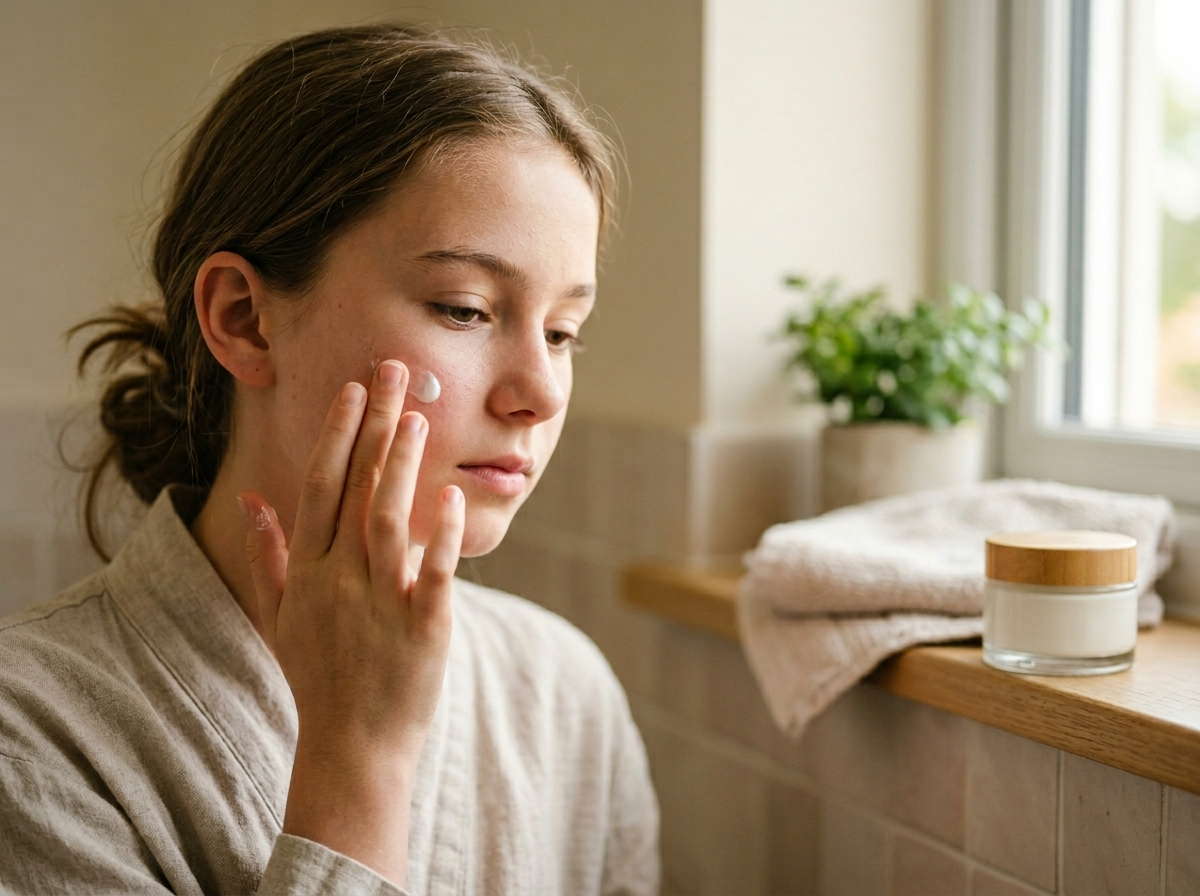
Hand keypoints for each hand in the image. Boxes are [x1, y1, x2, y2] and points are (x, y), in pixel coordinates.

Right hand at [238, 359, 463, 885]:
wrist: (351, 748)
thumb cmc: (318, 678)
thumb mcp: (280, 617)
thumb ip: (268, 556)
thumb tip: (251, 502)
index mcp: (307, 573)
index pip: (319, 487)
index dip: (338, 434)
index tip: (354, 389)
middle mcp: (338, 581)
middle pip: (355, 488)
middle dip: (376, 425)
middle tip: (396, 372)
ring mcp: (379, 604)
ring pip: (387, 519)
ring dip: (402, 465)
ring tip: (420, 416)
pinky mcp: (422, 628)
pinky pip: (432, 572)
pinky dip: (440, 534)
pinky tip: (450, 496)